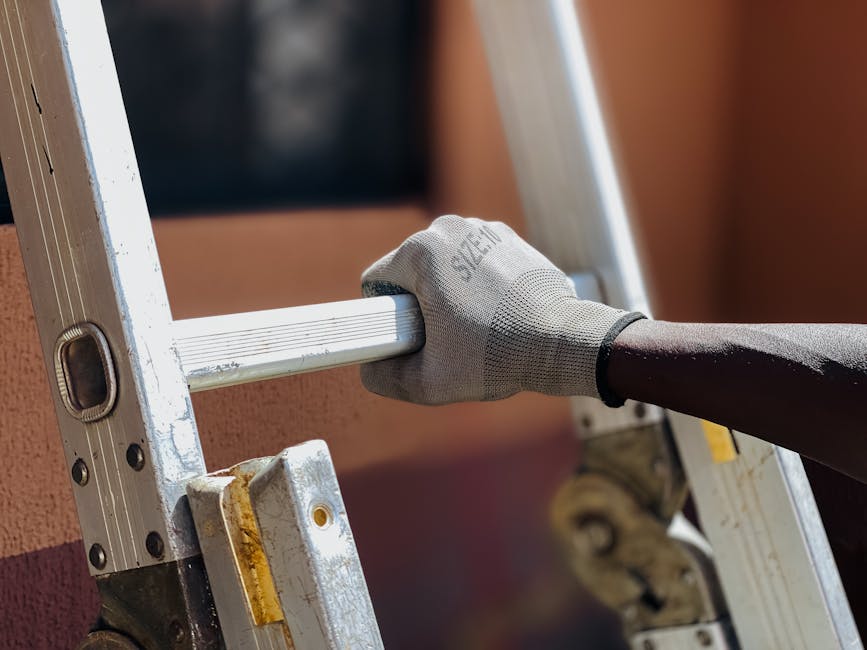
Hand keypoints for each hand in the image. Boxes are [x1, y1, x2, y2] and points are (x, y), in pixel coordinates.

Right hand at [360, 215, 643, 404]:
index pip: (376, 282)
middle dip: (420, 305)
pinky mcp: (508, 238)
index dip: (388, 318)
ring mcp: (482, 229)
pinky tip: (497, 312)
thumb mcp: (427, 382)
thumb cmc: (495, 357)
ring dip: (448, 294)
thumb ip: (384, 378)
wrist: (560, 341)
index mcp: (420, 251)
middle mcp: (448, 229)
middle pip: (410, 273)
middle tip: (448, 338)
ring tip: (476, 326)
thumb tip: (370, 370)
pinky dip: (477, 284)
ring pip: (443, 267)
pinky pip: (473, 262)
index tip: (415, 339)